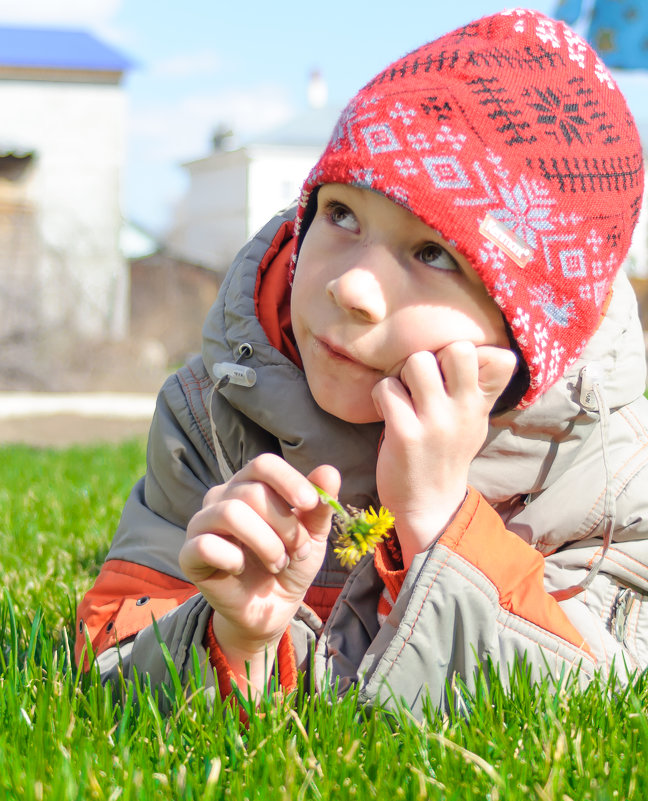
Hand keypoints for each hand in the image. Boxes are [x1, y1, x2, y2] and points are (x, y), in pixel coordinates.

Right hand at [179, 455, 339, 692]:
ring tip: (278, 563)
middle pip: (253, 492)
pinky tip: (242, 568)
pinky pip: (205, 545)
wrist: (272, 607)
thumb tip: (329, 471)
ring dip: (265, 543)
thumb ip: (319, 506)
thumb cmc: (290, 562)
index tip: (311, 504)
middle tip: (299, 550)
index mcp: (250, 484)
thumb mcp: (313, 535)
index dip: (289, 480)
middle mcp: (221, 497)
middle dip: (285, 525)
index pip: (264, 464)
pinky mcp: (188, 554)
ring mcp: (201, 524)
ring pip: (230, 513)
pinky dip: (234, 559)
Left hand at [372, 342, 515, 567]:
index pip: (499, 358)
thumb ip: (481, 386)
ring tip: (403, 397)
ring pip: (416, 362)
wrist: (429, 504)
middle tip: (420, 384)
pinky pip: (387, 388)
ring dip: (402, 375)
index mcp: (481, 405)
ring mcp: (435, 423)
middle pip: (455, 349)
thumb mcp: (474, 420)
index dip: (468, 355)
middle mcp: (464, 411)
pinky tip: (387, 413)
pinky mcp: (405, 434)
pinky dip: (381, 395)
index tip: (451, 376)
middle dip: (431, 359)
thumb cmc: (447, 453)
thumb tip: (491, 348)